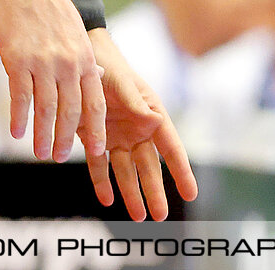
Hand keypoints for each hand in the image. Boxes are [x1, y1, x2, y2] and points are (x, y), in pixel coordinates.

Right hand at [0, 0, 105, 161]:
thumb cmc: (51, 7)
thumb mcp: (76, 34)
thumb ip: (83, 61)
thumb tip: (93, 83)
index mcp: (85, 58)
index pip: (94, 102)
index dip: (96, 129)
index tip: (97, 151)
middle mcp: (67, 63)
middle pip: (71, 111)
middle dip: (67, 139)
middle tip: (61, 157)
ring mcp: (42, 62)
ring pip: (45, 109)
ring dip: (43, 135)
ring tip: (40, 153)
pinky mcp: (17, 59)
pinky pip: (20, 96)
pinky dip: (18, 117)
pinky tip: (16, 132)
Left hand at [83, 28, 197, 220]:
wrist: (83, 56)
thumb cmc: (110, 65)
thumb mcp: (124, 82)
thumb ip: (137, 102)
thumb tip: (155, 121)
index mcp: (152, 114)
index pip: (170, 147)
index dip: (180, 171)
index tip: (191, 193)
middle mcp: (138, 129)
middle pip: (149, 166)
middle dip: (155, 191)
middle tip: (160, 216)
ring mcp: (118, 136)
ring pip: (126, 171)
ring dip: (131, 193)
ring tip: (138, 217)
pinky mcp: (96, 138)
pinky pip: (99, 165)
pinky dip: (102, 183)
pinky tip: (107, 200)